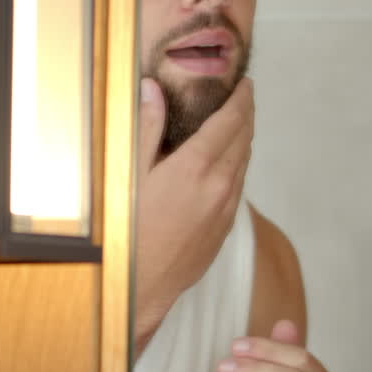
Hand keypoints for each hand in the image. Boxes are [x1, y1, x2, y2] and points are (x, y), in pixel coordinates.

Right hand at [134, 77, 253, 342]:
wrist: (139, 288)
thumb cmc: (124, 231)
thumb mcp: (127, 173)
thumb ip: (146, 128)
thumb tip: (152, 89)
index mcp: (196, 167)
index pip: (231, 121)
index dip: (241, 99)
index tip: (246, 83)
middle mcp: (220, 186)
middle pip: (244, 139)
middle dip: (247, 113)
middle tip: (245, 95)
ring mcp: (226, 209)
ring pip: (244, 163)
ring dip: (245, 139)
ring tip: (238, 122)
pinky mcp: (224, 228)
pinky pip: (239, 186)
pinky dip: (239, 165)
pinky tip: (227, 161)